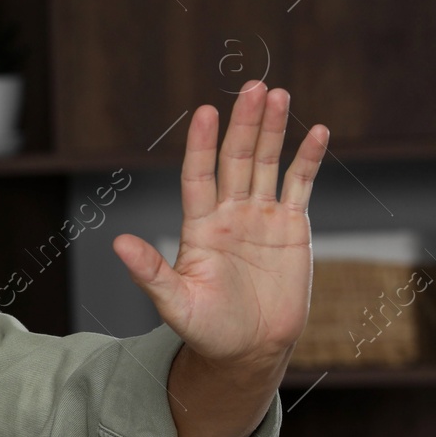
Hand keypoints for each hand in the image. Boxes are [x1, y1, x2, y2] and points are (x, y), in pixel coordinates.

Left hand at [111, 81, 327, 371]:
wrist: (248, 349)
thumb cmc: (206, 329)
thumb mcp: (175, 303)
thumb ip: (150, 272)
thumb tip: (118, 243)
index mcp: (199, 227)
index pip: (199, 176)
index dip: (201, 146)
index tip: (205, 113)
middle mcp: (229, 214)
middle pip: (236, 159)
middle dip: (244, 124)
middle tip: (253, 87)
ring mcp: (261, 217)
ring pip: (267, 163)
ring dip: (272, 130)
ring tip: (277, 94)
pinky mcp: (291, 228)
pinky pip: (300, 186)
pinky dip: (308, 159)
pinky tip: (317, 131)